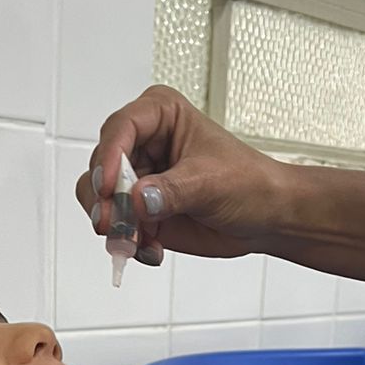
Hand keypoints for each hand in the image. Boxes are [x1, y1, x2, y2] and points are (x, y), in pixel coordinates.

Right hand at [75, 84, 288, 262]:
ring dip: (114, 224)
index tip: (110, 188)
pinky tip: (152, 249)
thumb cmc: (249, 183)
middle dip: (108, 200)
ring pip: (99, 199)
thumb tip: (139, 200)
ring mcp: (139, 178)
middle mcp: (142, 143)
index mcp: (160, 115)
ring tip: (138, 241)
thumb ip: (172, 191)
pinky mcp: (139, 210)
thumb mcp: (211, 182)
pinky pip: (115, 225)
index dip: (108, 158)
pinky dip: (127, 241)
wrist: (266, 217)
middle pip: (101, 166)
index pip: (120, 128)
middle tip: (121, 225)